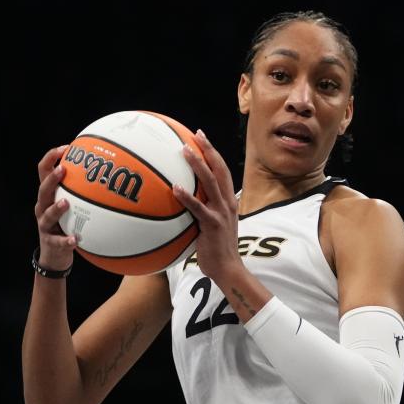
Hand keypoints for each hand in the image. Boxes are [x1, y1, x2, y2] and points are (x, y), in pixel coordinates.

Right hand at [34, 145, 77, 270]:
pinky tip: (75, 239)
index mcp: (48, 196)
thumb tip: (106, 172)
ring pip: (47, 214)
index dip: (51, 158)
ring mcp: (45, 225)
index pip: (43, 171)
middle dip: (52, 178)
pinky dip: (67, 240)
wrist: (54, 256)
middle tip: (63, 169)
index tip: (65, 148)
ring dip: (56, 208)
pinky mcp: (50, 242)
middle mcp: (43, 208)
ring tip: (66, 203)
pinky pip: (58, 241)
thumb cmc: (66, 225)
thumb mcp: (71, 207)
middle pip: (42, 190)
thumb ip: (80, 191)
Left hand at [172, 130, 241, 283]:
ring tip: (184, 151)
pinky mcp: (213, 224)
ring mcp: (221, 212)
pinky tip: (175, 187)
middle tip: (195, 135)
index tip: (201, 138)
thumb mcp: (213, 225)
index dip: (212, 153)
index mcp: (228, 201)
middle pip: (219, 169)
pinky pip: (198, 207)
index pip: (222, 170)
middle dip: (208, 150)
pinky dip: (187, 196)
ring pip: (210, 182)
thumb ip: (203, 211)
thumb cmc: (217, 249)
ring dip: (197, 164)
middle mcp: (227, 202)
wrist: (228, 269)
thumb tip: (183, 202)